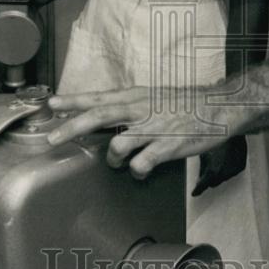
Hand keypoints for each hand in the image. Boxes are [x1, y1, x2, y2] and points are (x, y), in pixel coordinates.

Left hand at [47, 86, 239, 179]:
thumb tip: (98, 115)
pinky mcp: (167, 146)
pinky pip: (141, 164)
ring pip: (118, 145)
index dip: (73, 101)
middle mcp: (141, 109)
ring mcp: (154, 128)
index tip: (51, 104)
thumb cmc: (182, 104)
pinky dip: (137, 172)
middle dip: (72, 127)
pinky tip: (141, 171)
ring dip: (111, 159)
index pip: (98, 97)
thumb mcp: (150, 97)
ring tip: (115, 163)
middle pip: (99, 116)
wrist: (217, 108)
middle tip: (52, 138)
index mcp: (135, 96)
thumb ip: (126, 106)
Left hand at [192, 135, 246, 195]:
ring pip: (224, 178)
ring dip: (220, 172)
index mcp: (211, 172)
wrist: (231, 131)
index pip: (202, 186)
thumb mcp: (203, 154)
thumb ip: (202, 168)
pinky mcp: (240, 167)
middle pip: (214, 183)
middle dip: (210, 178)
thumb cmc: (214, 140)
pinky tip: (227, 157)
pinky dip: (229, 167)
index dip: (198, 190)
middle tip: (208, 169)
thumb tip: (200, 178)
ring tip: (219, 157)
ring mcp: (233, 172)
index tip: (194, 193)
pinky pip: (232, 172)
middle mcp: (223, 175)